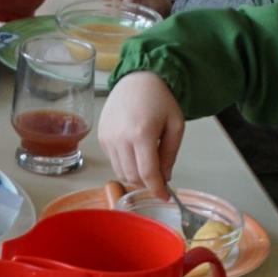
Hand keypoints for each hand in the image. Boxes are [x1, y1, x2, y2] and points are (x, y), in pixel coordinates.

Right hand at [99, 71, 184, 198]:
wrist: (137, 79)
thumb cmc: (160, 100)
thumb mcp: (175, 126)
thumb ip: (170, 155)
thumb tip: (164, 178)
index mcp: (142, 134)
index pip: (147, 174)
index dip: (157, 190)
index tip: (164, 197)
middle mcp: (121, 138)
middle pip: (133, 176)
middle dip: (147, 182)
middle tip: (158, 176)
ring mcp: (108, 138)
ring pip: (121, 172)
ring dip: (135, 175)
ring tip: (147, 161)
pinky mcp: (102, 137)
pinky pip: (113, 161)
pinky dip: (125, 163)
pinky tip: (134, 150)